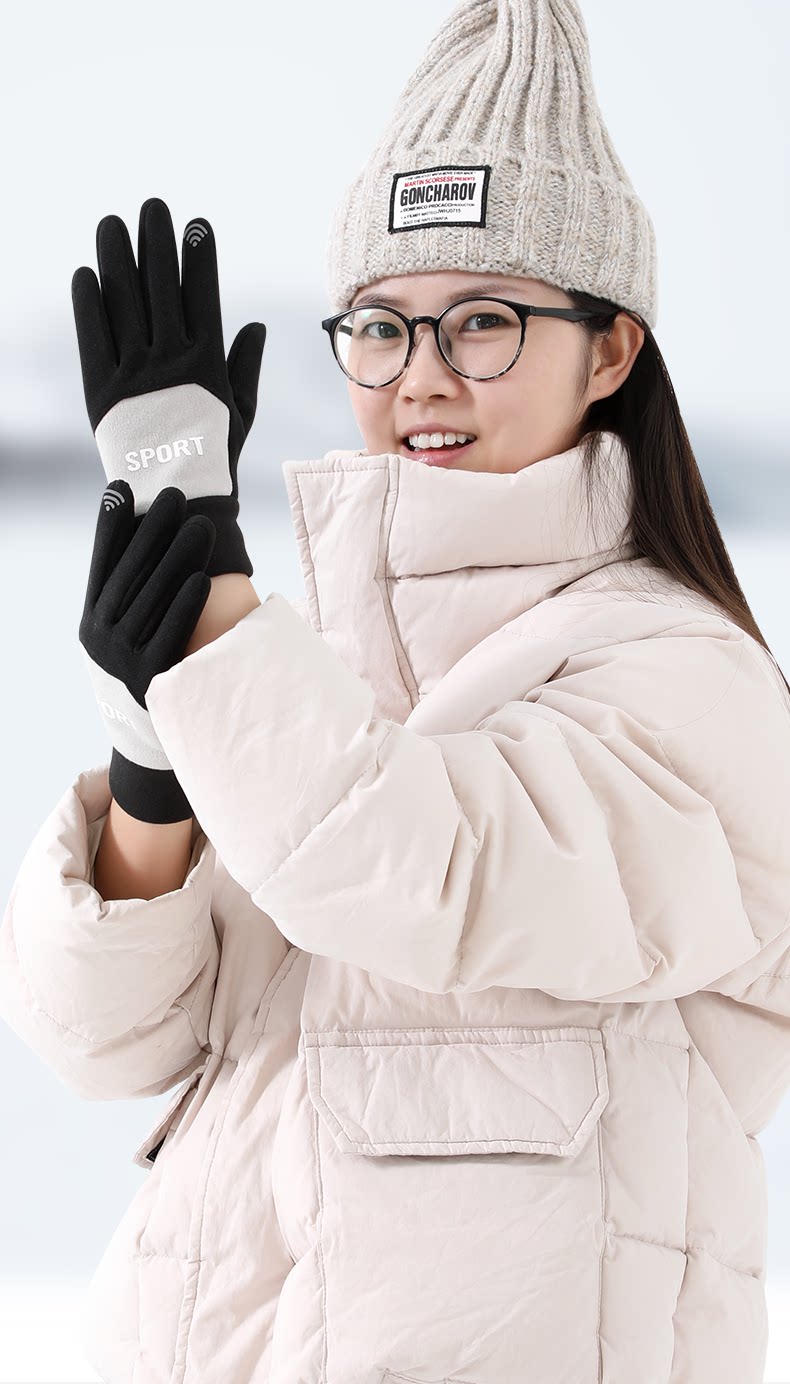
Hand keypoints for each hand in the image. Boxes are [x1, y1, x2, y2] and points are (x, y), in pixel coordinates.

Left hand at [71, 196, 265, 577]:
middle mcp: (170, 364)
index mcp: (207, 364)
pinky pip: (93, 338)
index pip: (202, 296)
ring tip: (112, 225)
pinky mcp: (102, 394)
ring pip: (123, 303)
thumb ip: (245, 365)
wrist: (177, 500)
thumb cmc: (215, 456)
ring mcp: (134, 377)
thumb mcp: (241, 411)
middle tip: (152, 207)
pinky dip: (88, 305)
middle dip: (156, 242)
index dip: (200, 257)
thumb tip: (254, 324)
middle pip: (159, 287)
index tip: (198, 223)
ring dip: (116, 258)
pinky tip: (86, 275)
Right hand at [79, 478, 215, 822]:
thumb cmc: (148, 668)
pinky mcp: (149, 681)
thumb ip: (134, 589)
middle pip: (128, 576)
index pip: (100, 564)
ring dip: (176, 560)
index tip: (123, 486)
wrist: (149, 742)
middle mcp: (99, 639)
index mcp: (91, 621)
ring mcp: (121, 661)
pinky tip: (201, 580)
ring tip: (202, 525)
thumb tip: (140, 534)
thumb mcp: (131, 630)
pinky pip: (168, 637)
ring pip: (150, 601)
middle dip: (152, 532)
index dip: (110, 526)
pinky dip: (184, 607)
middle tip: (177, 495)